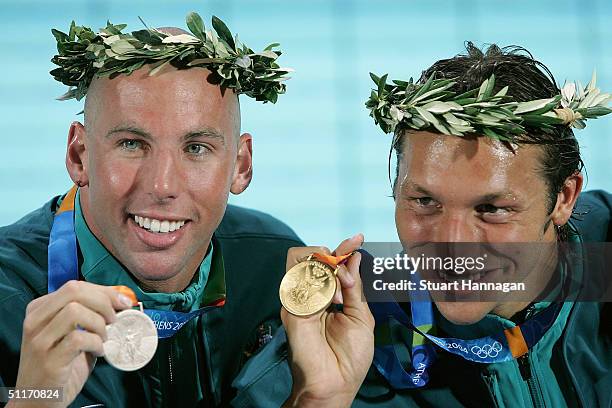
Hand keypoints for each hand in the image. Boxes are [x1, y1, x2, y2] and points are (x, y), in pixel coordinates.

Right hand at [11, 281, 132, 407]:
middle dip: (103, 302)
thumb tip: (121, 300)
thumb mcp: (71, 334)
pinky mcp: (49, 360)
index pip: (75, 286)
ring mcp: (39, 340)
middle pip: (74, 292)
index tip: (123, 302)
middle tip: (114, 319)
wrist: (38, 400)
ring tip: (103, 338)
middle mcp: (35, 321)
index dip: (104, 291)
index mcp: (40, 309)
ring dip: (98, 324)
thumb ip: (89, 315)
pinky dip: (96, 343)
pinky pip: (79, 339)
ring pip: (75, 312)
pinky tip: (98, 352)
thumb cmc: (61, 364)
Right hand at [282, 234, 374, 407]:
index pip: (332, 263)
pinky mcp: (291, 308)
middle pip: (312, 256)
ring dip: (321, 264)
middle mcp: (312, 293)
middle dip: (333, 254)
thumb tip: (353, 258)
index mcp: (329, 295)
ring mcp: (299, 299)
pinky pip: (295, 280)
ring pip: (297, 260)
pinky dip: (314, 280)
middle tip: (347, 269)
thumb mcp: (361, 316)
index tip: (357, 238)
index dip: (343, 248)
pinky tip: (330, 297)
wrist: (336, 384)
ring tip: (337, 285)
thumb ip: (354, 288)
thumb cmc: (350, 357)